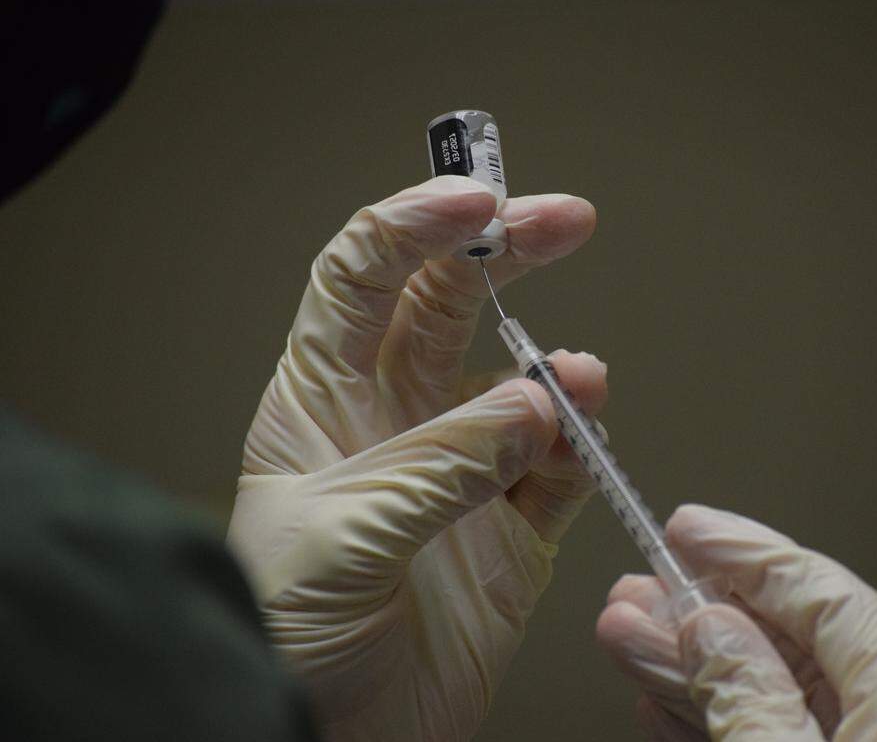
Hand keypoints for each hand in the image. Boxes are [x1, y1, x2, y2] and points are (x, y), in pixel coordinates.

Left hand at [226, 176, 602, 740]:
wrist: (338, 741)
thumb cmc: (285, 641)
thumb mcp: (338, 539)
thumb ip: (437, 465)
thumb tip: (527, 405)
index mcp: (323, 400)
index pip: (362, 276)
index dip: (413, 224)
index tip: (478, 200)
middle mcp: (394, 419)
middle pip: (449, 300)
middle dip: (506, 249)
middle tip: (563, 219)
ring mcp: (458, 467)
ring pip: (514, 379)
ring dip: (551, 367)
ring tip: (577, 379)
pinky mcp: (509, 524)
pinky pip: (556, 463)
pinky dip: (577, 445)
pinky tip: (581, 439)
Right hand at [596, 505, 876, 740]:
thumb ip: (753, 699)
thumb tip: (709, 628)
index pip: (829, 599)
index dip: (754, 554)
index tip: (690, 529)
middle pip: (788, 644)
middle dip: (702, 609)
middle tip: (637, 587)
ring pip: (762, 693)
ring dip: (689, 663)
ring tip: (625, 633)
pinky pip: (759, 737)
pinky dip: (709, 718)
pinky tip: (660, 703)